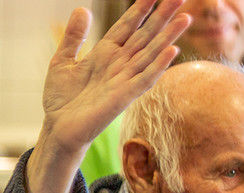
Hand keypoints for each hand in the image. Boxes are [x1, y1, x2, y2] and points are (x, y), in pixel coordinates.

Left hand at [38, 0, 190, 156]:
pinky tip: (172, 50)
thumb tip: (81, 9)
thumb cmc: (61, 99)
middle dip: (162, 16)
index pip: (127, 26)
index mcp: (105, 53)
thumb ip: (74, 37)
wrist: (58, 128)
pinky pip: (144, 79)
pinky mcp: (123, 97)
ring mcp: (124, 80)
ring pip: (150, 54)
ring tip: (185, 17)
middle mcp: (119, 64)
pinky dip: (158, 66)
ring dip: (168, 36)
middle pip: (145, 35)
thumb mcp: (62, 61)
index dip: (140, 9)